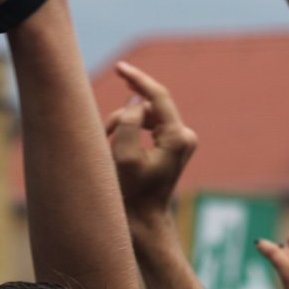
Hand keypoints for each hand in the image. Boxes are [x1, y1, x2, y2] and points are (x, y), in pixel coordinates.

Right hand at [105, 61, 197, 220]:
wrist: (142, 222)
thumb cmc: (131, 193)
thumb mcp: (123, 155)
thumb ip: (129, 121)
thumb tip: (137, 98)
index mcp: (178, 137)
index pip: (158, 96)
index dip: (137, 78)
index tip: (119, 66)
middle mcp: (184, 136)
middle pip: (148, 108)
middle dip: (123, 117)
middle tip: (104, 136)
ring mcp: (180, 141)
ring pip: (145, 117)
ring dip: (124, 127)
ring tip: (109, 148)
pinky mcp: (172, 146)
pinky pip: (148, 127)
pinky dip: (130, 134)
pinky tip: (118, 150)